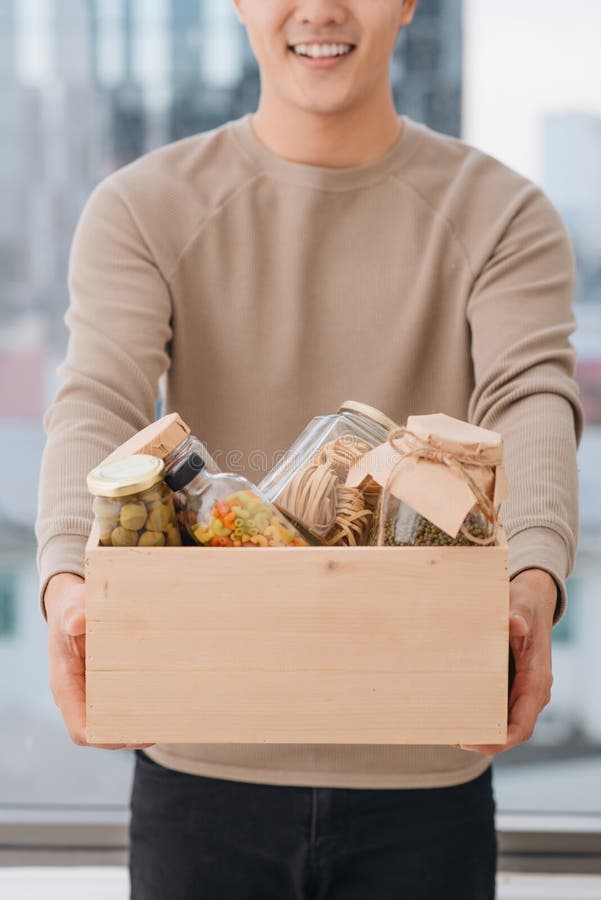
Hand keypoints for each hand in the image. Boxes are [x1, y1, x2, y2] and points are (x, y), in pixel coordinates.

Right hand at [45, 572, 154, 750]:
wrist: (73, 604)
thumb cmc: (71, 606)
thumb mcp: (71, 605)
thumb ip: (74, 612)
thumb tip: (77, 622)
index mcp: (65, 685)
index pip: (81, 729)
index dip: (107, 738)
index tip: (136, 735)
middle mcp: (79, 696)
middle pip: (104, 731)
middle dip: (132, 732)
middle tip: (163, 726)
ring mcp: (93, 693)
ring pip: (117, 720)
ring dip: (140, 721)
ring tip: (170, 716)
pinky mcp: (108, 685)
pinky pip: (124, 703)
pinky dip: (142, 705)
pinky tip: (166, 698)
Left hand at [455, 568, 555, 755]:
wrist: (533, 599)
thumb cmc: (527, 604)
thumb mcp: (522, 604)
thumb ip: (518, 615)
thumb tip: (514, 623)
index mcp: (537, 680)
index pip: (521, 725)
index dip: (497, 740)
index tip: (469, 741)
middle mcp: (531, 691)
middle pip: (509, 730)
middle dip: (482, 738)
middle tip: (447, 735)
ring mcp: (521, 689)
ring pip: (502, 720)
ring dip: (478, 726)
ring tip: (445, 726)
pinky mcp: (511, 683)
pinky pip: (497, 705)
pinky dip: (478, 710)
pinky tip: (452, 705)